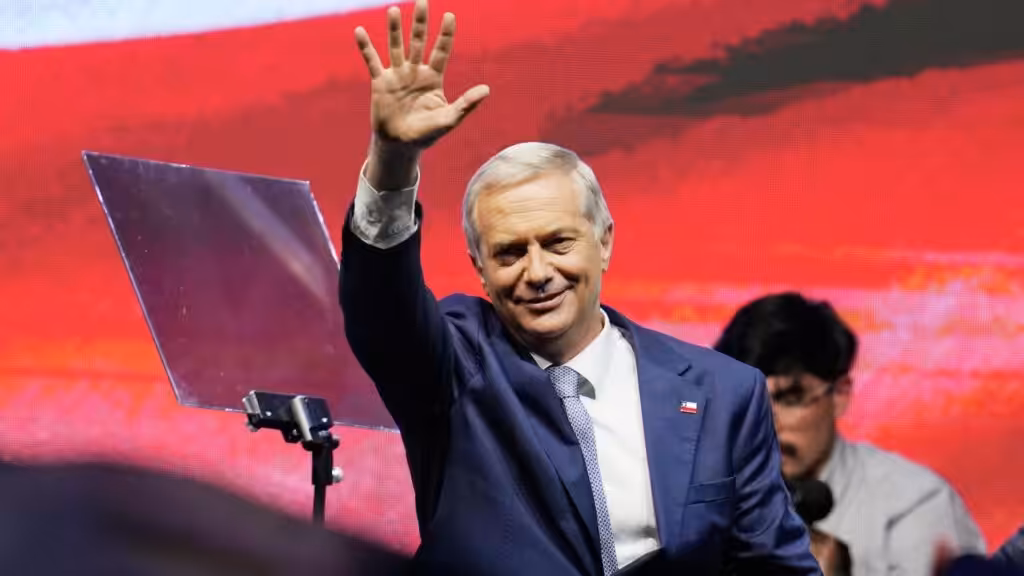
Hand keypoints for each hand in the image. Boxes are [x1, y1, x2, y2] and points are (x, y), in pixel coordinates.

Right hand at [355, 0, 489, 150]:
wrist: (400, 145)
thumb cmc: (427, 133)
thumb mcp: (449, 119)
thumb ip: (466, 104)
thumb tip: (487, 90)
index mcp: (433, 78)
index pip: (441, 51)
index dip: (445, 34)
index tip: (450, 15)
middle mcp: (415, 72)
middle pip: (418, 42)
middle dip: (420, 23)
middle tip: (422, 1)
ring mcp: (397, 75)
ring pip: (396, 46)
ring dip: (394, 29)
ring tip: (394, 10)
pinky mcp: (381, 82)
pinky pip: (372, 61)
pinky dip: (366, 47)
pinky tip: (359, 31)